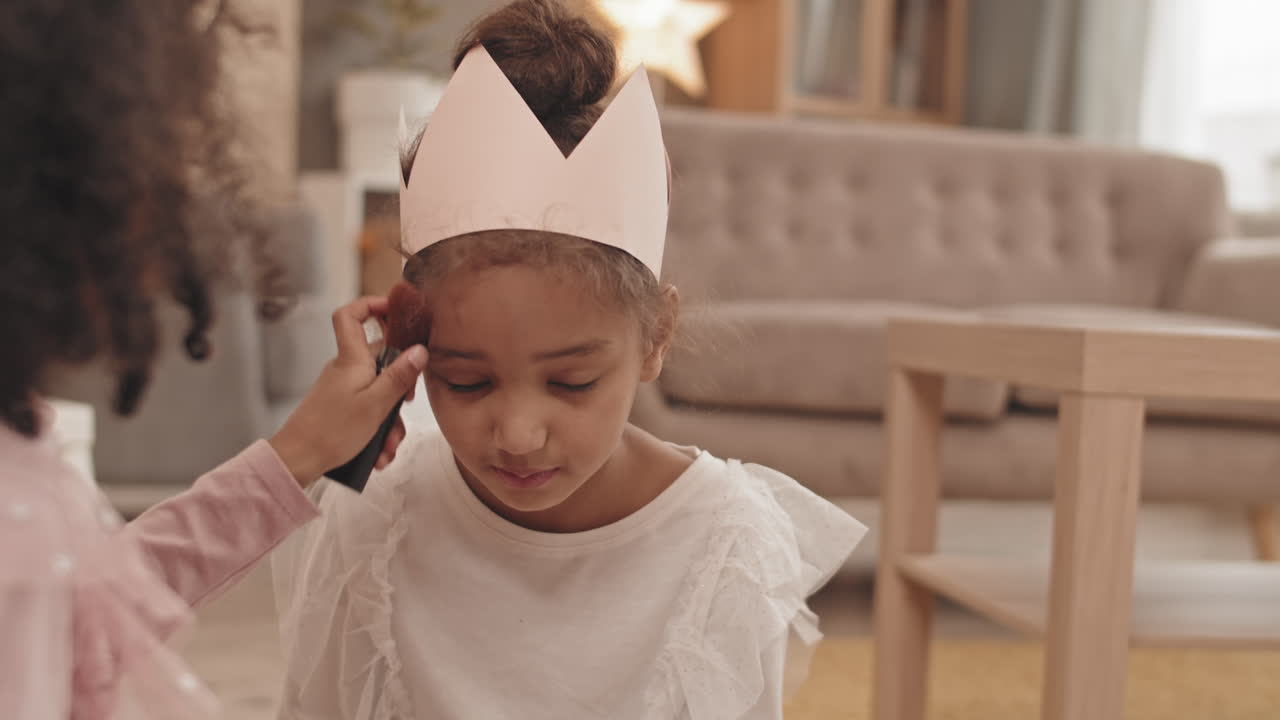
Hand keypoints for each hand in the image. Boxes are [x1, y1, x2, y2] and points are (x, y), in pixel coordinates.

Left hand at [269, 296, 427, 487]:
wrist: (297, 460)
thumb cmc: (331, 431)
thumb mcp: (376, 404)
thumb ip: (399, 376)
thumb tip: (420, 350)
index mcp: (352, 359)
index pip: (351, 315)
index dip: (373, 305)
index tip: (398, 312)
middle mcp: (347, 369)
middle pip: (382, 361)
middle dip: (400, 386)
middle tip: (406, 403)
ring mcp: (345, 388)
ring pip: (380, 392)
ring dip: (391, 420)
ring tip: (389, 446)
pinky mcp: (343, 407)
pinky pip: (370, 411)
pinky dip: (379, 430)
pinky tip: (380, 453)